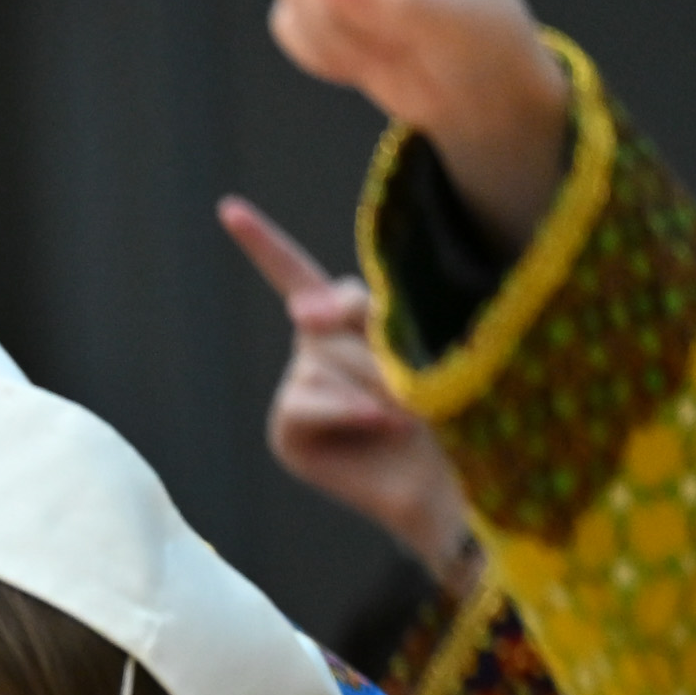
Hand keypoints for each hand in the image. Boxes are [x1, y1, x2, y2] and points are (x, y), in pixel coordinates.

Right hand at [216, 194, 476, 573]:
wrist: (466, 485)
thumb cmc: (461, 408)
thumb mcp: (420, 336)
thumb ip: (361, 309)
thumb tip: (300, 313)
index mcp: (350, 329)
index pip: (301, 278)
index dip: (262, 244)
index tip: (228, 209)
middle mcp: (317, 356)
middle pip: (329, 315)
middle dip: (378, 342)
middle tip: (420, 388)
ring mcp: (300, 394)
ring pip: (322, 358)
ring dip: (372, 384)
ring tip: (410, 417)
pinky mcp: (290, 434)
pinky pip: (308, 399)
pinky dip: (347, 411)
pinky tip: (380, 428)